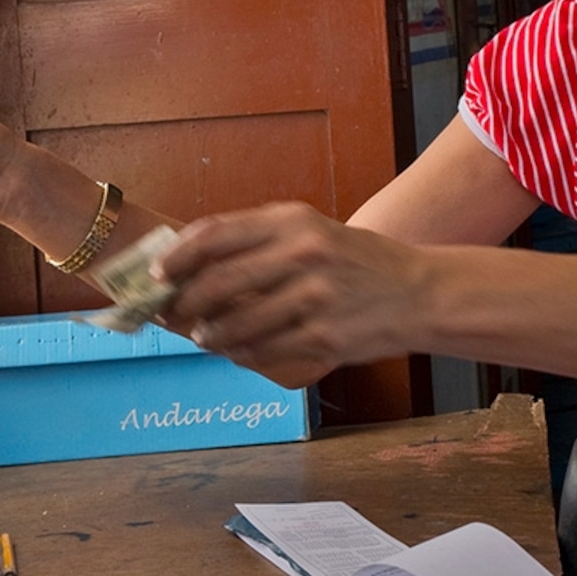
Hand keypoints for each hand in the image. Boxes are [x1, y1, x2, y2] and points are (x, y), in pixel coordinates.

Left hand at [151, 203, 429, 389]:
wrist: (419, 293)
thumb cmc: (358, 263)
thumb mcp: (312, 232)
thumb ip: (259, 242)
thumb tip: (193, 264)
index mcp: (294, 221)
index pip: (215, 234)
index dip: (176, 257)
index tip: (157, 274)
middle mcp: (302, 254)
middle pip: (217, 283)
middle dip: (184, 303)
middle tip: (172, 314)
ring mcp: (313, 298)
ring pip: (235, 324)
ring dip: (210, 335)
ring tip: (205, 337)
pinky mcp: (323, 336)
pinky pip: (263, 351)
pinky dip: (242, 354)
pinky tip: (239, 351)